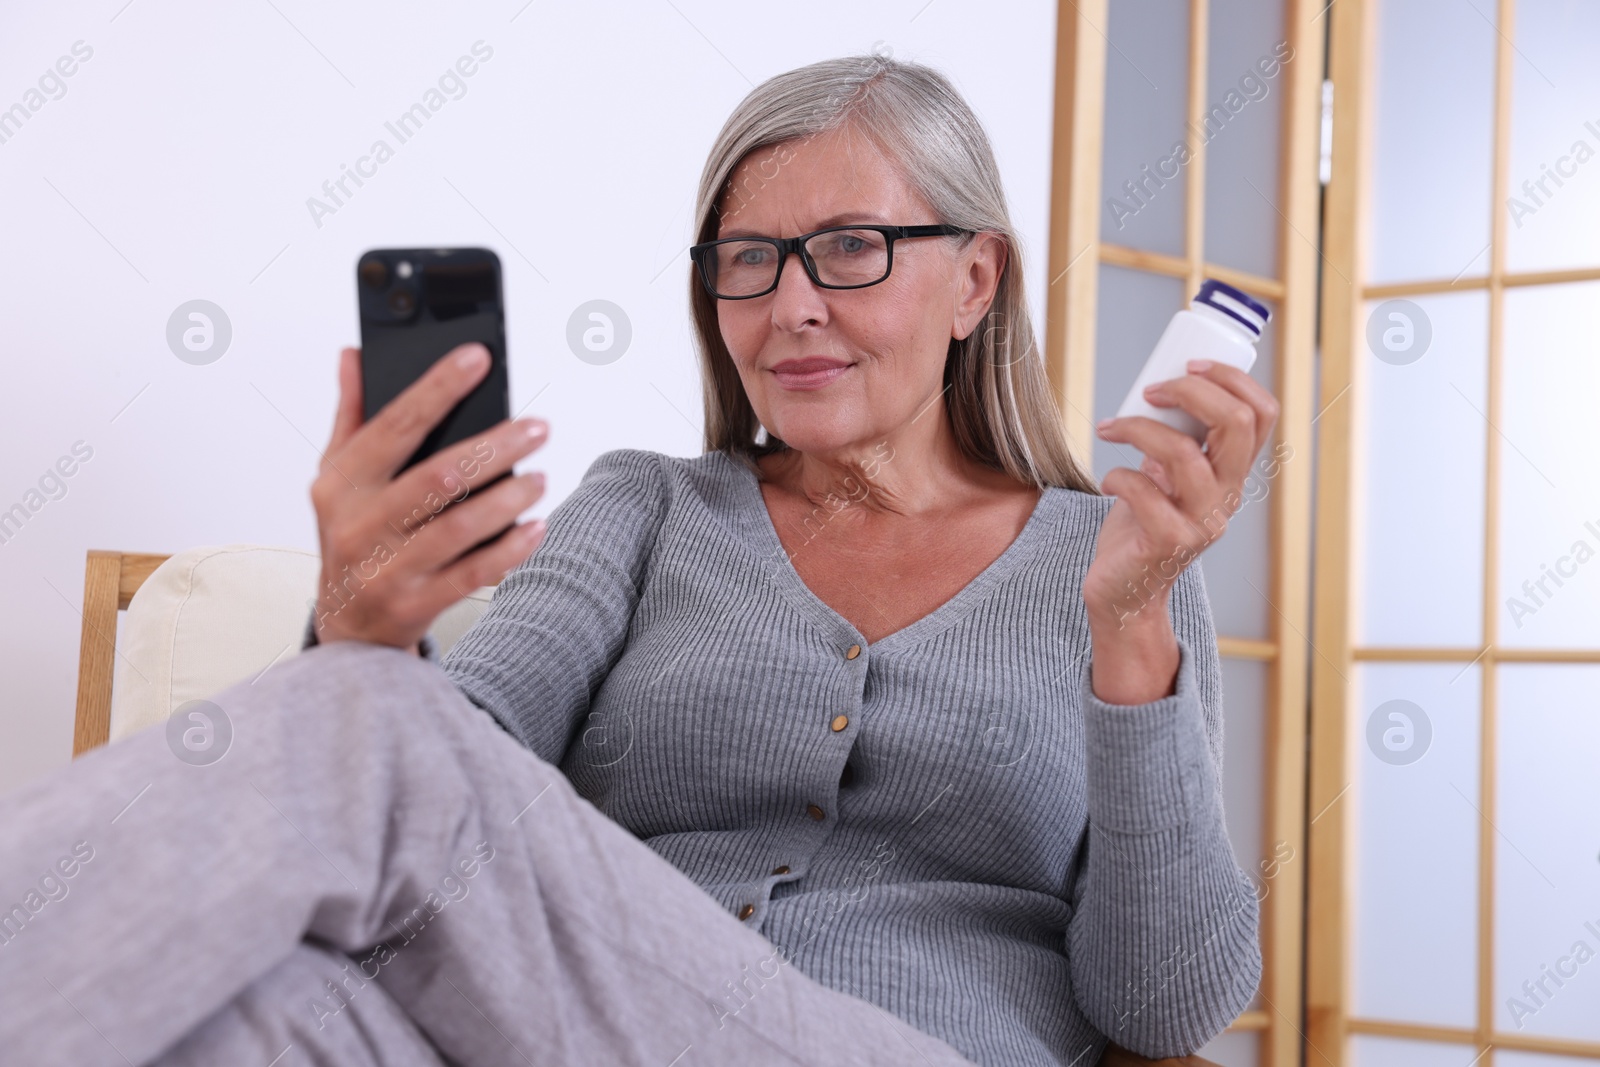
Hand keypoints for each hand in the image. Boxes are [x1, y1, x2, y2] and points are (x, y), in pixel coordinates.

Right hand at [310, 343, 549, 648]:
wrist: (347, 626)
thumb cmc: (352, 535)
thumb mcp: (338, 477)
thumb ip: (352, 415)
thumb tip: (354, 355)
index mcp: (343, 482)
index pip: (394, 424)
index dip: (437, 388)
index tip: (476, 358)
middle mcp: (360, 523)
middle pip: (438, 476)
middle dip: (494, 447)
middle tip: (537, 427)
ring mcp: (387, 568)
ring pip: (459, 527)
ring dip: (508, 499)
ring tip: (540, 477)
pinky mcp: (415, 604)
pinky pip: (471, 574)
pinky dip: (509, 549)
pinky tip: (536, 527)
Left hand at [1085, 359, 1279, 632]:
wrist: (1125, 591)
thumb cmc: (1142, 525)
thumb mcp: (1168, 476)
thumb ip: (1177, 441)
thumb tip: (1165, 387)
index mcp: (1233, 472)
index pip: (1263, 413)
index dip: (1233, 378)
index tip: (1189, 363)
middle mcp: (1228, 496)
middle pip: (1235, 423)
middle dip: (1190, 390)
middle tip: (1151, 391)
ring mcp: (1202, 522)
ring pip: (1183, 454)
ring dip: (1138, 429)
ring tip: (1110, 428)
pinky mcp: (1168, 542)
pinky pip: (1143, 492)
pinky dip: (1118, 476)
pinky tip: (1109, 482)